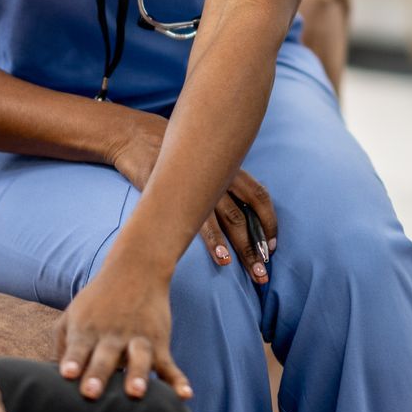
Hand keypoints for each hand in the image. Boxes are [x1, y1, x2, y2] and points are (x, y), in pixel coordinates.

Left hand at [56, 267, 192, 401]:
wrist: (136, 268)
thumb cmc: (98, 301)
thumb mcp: (73, 315)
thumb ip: (63, 347)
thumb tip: (55, 380)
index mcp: (87, 330)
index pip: (78, 348)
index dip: (73, 361)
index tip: (68, 374)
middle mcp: (112, 336)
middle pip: (104, 357)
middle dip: (98, 374)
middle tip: (91, 392)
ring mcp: (138, 339)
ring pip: (138, 359)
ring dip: (136, 375)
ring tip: (136, 392)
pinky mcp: (159, 343)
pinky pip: (170, 365)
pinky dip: (178, 380)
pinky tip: (185, 395)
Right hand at [108, 108, 279, 283]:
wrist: (139, 136)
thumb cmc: (175, 157)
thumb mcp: (202, 164)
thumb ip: (220, 185)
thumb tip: (239, 214)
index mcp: (228, 170)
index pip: (259, 196)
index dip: (269, 221)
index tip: (272, 247)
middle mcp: (219, 178)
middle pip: (247, 215)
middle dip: (258, 247)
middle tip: (264, 274)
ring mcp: (199, 186)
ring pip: (231, 220)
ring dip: (242, 249)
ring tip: (253, 272)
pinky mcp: (179, 193)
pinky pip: (200, 222)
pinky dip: (214, 241)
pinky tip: (222, 258)